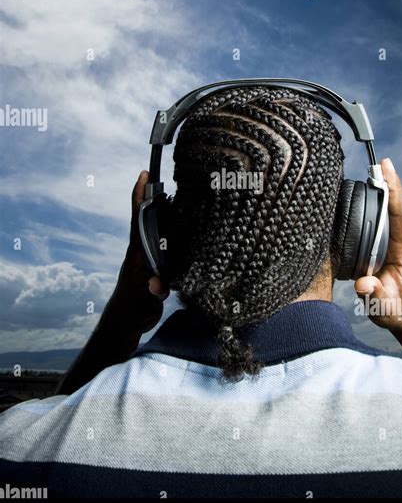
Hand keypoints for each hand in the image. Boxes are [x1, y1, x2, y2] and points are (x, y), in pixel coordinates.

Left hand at [112, 170, 169, 336]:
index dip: (140, 196)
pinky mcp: (153, 270)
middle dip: (157, 199)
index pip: (139, 221)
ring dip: (168, 217)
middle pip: (151, 220)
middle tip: (165, 178)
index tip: (143, 173)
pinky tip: (180, 234)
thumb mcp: (141, 305)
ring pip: (160, 233)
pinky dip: (173, 239)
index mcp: (137, 256)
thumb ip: (150, 295)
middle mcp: (142, 254)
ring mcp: (147, 261)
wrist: (120, 329)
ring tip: (176, 200)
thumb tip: (156, 285)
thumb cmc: (130, 316)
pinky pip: (166, 248)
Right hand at [354, 158, 401, 330]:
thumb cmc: (397, 309)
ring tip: (372, 168)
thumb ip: (376, 296)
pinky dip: (375, 203)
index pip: (400, 216)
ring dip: (382, 190)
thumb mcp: (386, 309)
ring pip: (389, 212)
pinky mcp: (386, 245)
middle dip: (389, 183)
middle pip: (396, 207)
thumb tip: (365, 283)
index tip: (387, 171)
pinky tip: (366, 190)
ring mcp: (394, 242)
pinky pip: (381, 220)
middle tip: (379, 161)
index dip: (394, 193)